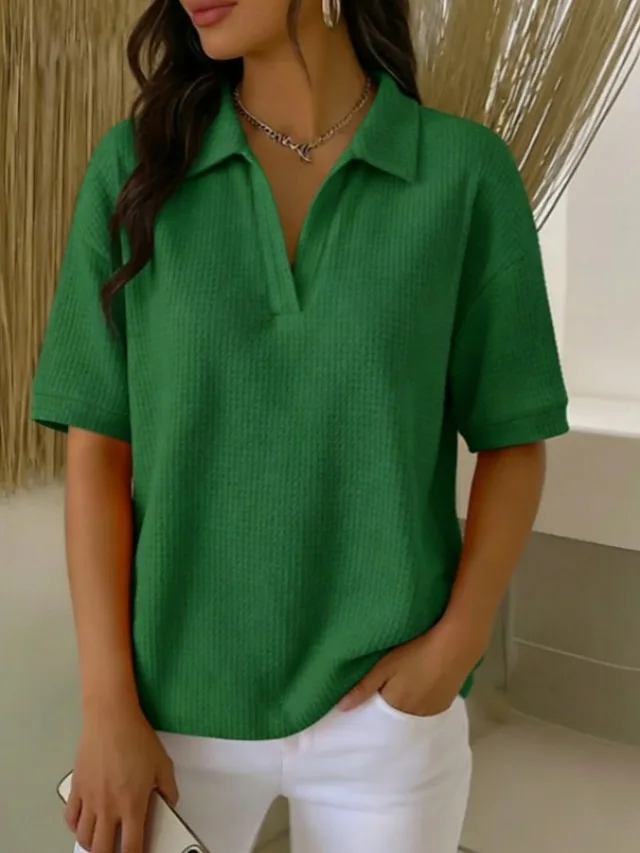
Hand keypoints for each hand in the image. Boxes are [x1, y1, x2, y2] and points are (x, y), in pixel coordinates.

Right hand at [66, 702, 177, 852]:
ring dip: (92, 844)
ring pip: (84, 838)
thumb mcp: (163, 763)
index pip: (131, 847)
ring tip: (101, 841)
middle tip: (117, 849)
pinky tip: (84, 824)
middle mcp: (108, 807)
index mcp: (132, 804)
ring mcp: (89, 799)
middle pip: (102, 849)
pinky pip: (70, 817)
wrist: (111, 718)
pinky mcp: (77, 788)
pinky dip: (76, 827)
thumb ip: (169, 788)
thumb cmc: (136, 737)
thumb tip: (170, 801)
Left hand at [339, 618, 488, 716]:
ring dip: (404, 705)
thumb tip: (340, 708)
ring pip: (411, 713)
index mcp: (397, 708)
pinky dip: (419, 701)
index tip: (363, 700)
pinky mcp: (446, 703)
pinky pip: (426, 708)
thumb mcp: (385, 665)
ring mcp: (433, 711)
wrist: (457, 644)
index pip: (376, 717)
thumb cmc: (416, 651)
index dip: (369, 708)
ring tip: (400, 686)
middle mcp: (415, 716)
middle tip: (380, 690)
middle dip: (386, 707)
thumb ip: (363, 687)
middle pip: (395, 716)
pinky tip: (418, 686)